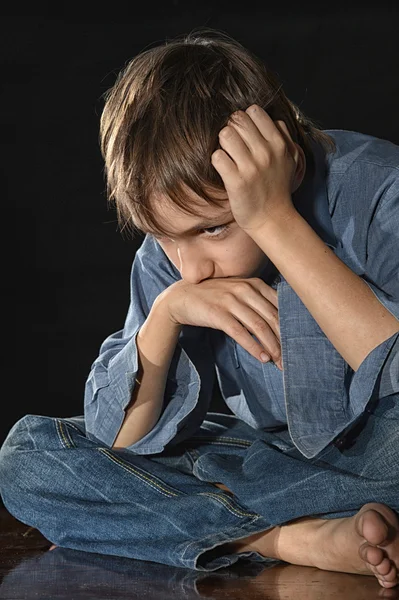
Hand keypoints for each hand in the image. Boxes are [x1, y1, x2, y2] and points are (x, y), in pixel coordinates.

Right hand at [159, 277, 281, 368]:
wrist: (181, 297)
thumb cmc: (213, 296)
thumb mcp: (237, 290)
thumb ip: (257, 299)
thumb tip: (280, 319)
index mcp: (253, 283)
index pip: (278, 304)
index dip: (290, 324)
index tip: (297, 340)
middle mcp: (243, 289)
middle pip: (271, 316)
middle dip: (283, 338)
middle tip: (291, 356)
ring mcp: (230, 301)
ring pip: (258, 326)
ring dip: (271, 346)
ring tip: (279, 361)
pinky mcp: (218, 314)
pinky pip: (241, 333)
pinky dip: (253, 347)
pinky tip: (262, 357)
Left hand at [211, 104, 299, 232]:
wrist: (272, 219)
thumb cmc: (277, 188)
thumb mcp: (289, 159)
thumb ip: (283, 135)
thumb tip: (272, 119)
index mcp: (278, 144)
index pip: (253, 111)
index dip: (245, 120)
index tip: (244, 134)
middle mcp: (266, 153)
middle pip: (237, 120)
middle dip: (231, 129)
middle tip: (233, 146)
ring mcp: (250, 167)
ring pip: (225, 134)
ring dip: (222, 144)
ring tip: (228, 156)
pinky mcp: (236, 181)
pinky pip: (217, 156)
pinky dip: (217, 161)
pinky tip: (223, 169)